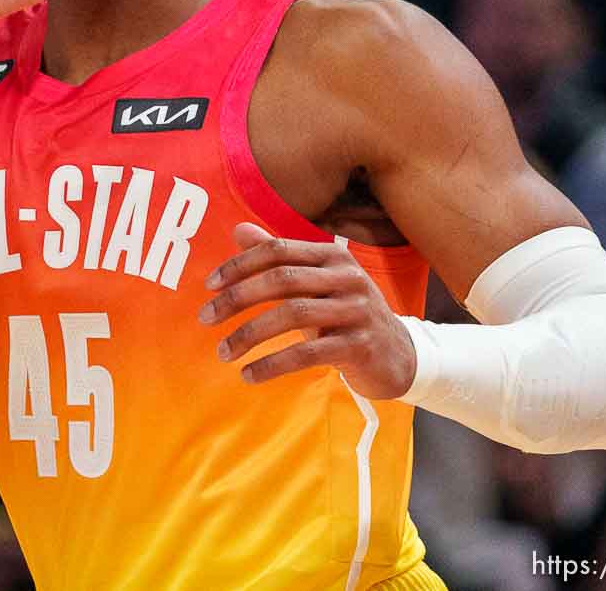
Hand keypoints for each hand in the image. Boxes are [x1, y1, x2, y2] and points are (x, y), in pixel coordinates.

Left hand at [199, 222, 417, 398]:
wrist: (400, 355)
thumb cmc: (347, 314)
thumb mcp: (316, 281)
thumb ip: (279, 256)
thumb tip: (238, 230)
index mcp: (332, 254)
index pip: (277, 250)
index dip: (239, 265)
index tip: (209, 285)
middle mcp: (346, 276)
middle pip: (281, 279)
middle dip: (237, 298)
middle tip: (205, 318)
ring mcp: (356, 310)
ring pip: (292, 315)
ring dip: (250, 335)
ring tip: (223, 352)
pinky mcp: (359, 345)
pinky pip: (308, 353)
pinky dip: (273, 364)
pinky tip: (250, 375)